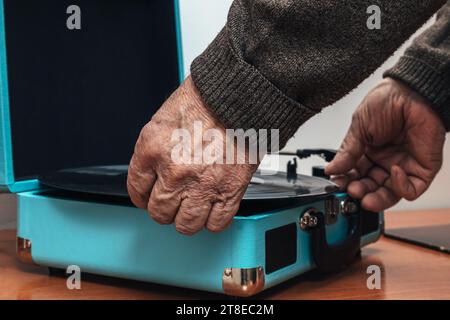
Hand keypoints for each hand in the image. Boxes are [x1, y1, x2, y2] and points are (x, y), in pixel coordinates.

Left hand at [127, 76, 257, 234]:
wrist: (240, 98)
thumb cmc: (206, 102)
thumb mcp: (163, 120)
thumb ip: (154, 151)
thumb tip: (152, 174)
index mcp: (153, 150)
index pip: (136, 189)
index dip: (141, 196)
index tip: (147, 197)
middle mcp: (175, 172)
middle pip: (158, 212)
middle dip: (163, 208)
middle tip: (171, 202)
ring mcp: (202, 185)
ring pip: (186, 224)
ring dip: (186, 219)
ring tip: (191, 208)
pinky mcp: (229, 191)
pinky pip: (216, 223)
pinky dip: (213, 221)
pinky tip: (212, 209)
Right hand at [326, 78, 445, 211]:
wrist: (413, 92)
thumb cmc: (387, 101)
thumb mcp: (359, 127)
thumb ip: (347, 152)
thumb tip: (331, 169)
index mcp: (367, 151)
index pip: (354, 174)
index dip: (346, 181)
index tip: (336, 184)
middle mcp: (384, 160)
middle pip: (370, 187)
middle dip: (359, 192)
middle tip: (351, 192)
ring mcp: (403, 165)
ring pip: (389, 194)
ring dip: (377, 199)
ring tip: (365, 198)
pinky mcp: (422, 169)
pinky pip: (411, 189)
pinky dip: (400, 186)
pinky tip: (392, 172)